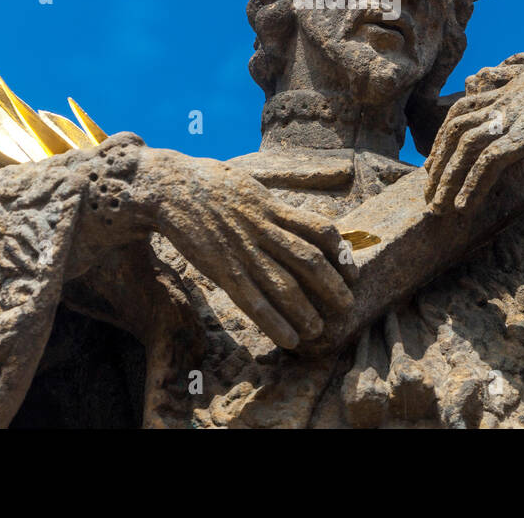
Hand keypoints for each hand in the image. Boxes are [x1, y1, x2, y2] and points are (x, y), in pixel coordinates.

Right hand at [135, 149, 356, 350]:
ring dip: (306, 310)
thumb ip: (272, 205)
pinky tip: (288, 338)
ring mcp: (243, 248)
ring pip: (284, 283)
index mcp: (272, 207)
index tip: (353, 272)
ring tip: (319, 329)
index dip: (342, 254)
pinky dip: (274, 321)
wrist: (170, 187)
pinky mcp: (221, 267)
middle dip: (332, 286)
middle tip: (347, 305)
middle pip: (308, 259)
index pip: (320, 230)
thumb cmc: (209, 185)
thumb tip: (294, 220)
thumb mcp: (249, 186)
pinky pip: (252, 299)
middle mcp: (263, 227)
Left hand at [424, 33, 523, 213]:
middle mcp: (503, 102)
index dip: (443, 139)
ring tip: (439, 208)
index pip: (460, 112)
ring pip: (465, 148)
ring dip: (448, 181)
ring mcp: (513, 116)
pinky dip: (471, 184)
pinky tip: (463, 206)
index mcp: (508, 91)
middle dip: (438, 165)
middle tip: (430, 196)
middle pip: (455, 131)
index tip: (434, 165)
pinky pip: (489, 161)